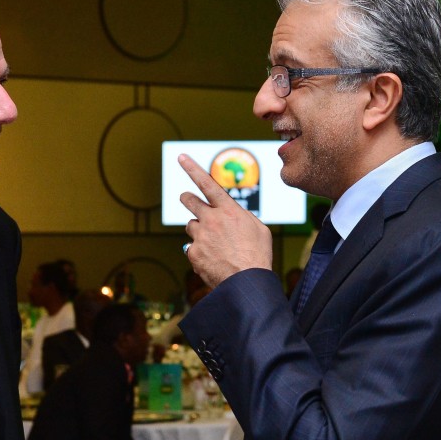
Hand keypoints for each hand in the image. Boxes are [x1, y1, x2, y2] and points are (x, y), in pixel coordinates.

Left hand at [178, 154, 272, 287]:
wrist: (246, 282)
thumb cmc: (257, 256)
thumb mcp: (259, 229)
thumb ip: (242, 217)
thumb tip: (232, 215)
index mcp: (229, 210)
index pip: (207, 183)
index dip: (192, 168)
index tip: (181, 157)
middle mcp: (211, 219)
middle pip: (189, 200)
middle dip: (187, 197)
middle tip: (186, 198)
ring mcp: (200, 236)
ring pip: (191, 226)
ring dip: (199, 231)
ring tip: (215, 244)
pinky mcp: (193, 253)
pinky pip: (191, 248)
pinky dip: (200, 252)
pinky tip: (213, 260)